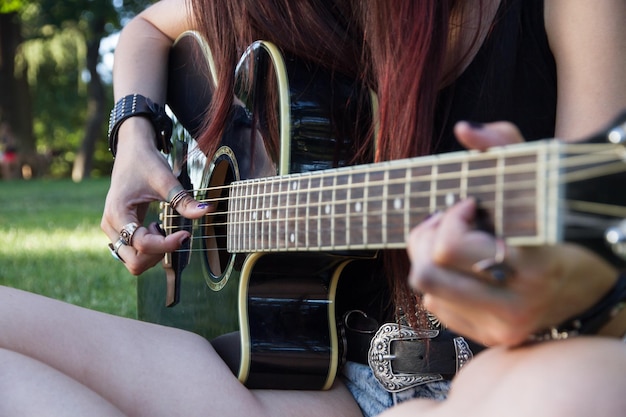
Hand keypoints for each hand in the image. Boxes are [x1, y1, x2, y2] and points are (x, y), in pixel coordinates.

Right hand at [101, 118, 211, 274]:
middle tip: (173, 232)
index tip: (187, 234)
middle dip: (159, 253)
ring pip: (133, 262)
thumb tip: (207, 211)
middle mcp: (110, 226)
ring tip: (162, 227)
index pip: (143, 244)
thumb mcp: (166, 180)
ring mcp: (113, 231)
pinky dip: (150, 249)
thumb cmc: (146, 163)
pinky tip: (157, 228)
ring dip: (154, 253)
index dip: (168, 244)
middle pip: (135, 261)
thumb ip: (184, 200)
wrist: (132, 152)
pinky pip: (133, 254)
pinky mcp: (119, 232)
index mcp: (118, 213)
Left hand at [406, 121, 617, 345]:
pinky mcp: (490, 339)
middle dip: (427, 240)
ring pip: (427, 292)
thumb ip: (504, 145)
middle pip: (426, 273)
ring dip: (431, 261)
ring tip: (455, 243)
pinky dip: (442, 283)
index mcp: (530, 266)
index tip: (469, 205)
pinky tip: (463, 267)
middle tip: (450, 223)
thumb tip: (465, 129)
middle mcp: (513, 305)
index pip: (449, 248)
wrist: (592, 285)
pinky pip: (437, 309)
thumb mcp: (540, 179)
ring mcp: (501, 327)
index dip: (449, 218)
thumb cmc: (560, 226)